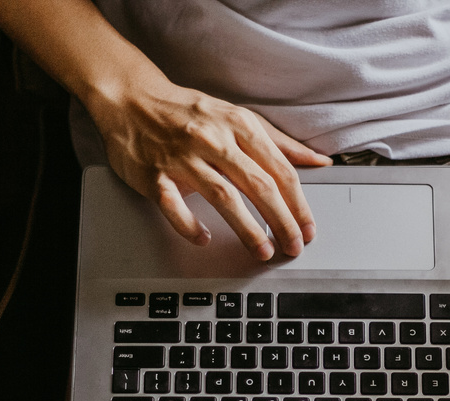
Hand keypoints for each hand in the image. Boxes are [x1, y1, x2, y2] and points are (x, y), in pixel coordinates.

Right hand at [87, 73, 331, 259]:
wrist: (130, 100)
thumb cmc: (190, 113)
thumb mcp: (238, 118)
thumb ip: (280, 143)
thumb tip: (319, 161)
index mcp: (239, 125)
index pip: (279, 170)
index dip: (298, 203)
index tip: (308, 228)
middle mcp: (213, 140)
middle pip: (258, 185)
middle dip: (282, 221)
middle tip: (294, 246)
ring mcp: (182, 158)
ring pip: (223, 197)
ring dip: (248, 229)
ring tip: (263, 251)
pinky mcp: (154, 175)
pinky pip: (174, 206)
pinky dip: (189, 225)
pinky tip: (203, 239)